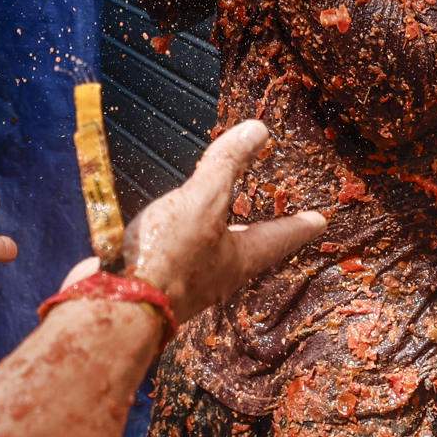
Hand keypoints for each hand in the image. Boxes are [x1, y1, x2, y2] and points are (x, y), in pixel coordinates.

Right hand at [64, 119, 324, 324]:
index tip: (321, 221)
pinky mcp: (153, 280)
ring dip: (217, 236)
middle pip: (247, 250)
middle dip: (259, 234)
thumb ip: (227, 166)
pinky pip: (174, 255)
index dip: (299, 225)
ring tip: (218, 219)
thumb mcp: (203, 201)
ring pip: (210, 254)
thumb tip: (258, 130)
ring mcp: (184, 280)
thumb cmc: (168, 256)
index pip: (279, 236)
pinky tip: (164, 230)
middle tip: (272, 223)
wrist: (116, 306)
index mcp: (240, 258)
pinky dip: (178, 239)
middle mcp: (217, 274)